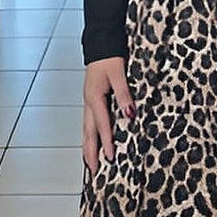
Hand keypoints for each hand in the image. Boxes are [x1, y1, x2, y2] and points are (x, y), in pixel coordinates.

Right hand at [82, 57, 133, 174]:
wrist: (101, 45)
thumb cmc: (109, 58)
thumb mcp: (119, 74)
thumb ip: (124, 95)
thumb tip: (130, 114)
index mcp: (94, 97)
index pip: (102, 124)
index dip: (107, 142)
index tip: (112, 158)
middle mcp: (89, 102)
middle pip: (89, 132)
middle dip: (91, 152)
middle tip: (93, 171)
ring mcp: (88, 102)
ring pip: (87, 129)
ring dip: (88, 147)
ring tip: (90, 164)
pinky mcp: (92, 101)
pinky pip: (90, 123)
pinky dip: (90, 136)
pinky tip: (93, 144)